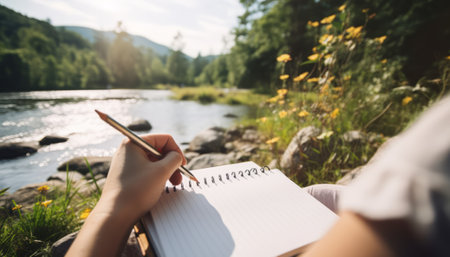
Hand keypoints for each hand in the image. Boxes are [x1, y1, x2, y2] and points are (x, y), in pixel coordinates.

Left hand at [67, 134, 185, 256]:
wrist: (116, 214)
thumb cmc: (136, 191)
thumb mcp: (162, 171)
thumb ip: (174, 159)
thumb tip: (177, 156)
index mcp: (133, 143)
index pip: (163, 139)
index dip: (176, 150)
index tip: (183, 164)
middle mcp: (127, 150)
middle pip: (158, 150)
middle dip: (172, 163)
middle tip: (179, 178)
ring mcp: (125, 163)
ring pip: (153, 162)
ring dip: (166, 171)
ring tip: (173, 184)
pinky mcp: (126, 176)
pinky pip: (146, 170)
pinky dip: (156, 177)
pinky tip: (161, 187)